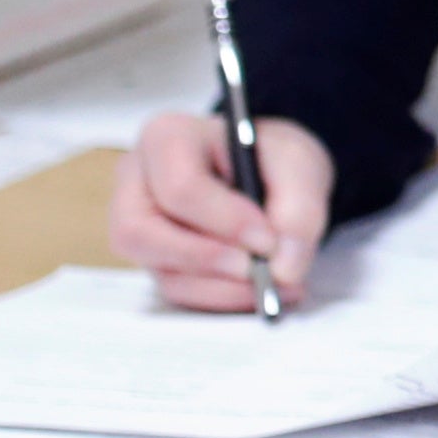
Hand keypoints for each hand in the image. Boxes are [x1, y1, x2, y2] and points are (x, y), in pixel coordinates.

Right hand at [114, 109, 332, 309]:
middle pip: (140, 234)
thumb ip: (299, 211)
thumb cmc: (272, 159)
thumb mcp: (299, 166)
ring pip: (160, 271)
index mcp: (167, 138)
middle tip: (260, 273)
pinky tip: (262, 290)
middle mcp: (138, 182)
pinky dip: (223, 298)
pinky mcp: (157, 261)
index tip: (268, 240)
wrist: (271, 174)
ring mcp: (140, 226)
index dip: (224, 220)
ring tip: (277, 285)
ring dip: (222, 288)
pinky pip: (179, 292)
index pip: (178, 186)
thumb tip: (283, 268)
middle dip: (206, 260)